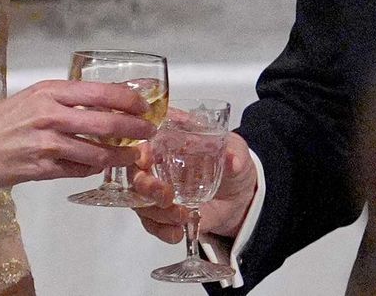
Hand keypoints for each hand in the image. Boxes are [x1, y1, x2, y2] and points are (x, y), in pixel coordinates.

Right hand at [0, 79, 156, 194]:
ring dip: (120, 155)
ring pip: (96, 152)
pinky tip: (98, 167)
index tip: (143, 105)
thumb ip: (59, 101)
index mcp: (48, 92)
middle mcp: (49, 115)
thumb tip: (95, 103)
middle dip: (134, 129)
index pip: (100, 92)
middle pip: (106, 122)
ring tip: (133, 156)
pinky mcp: (42, 170)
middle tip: (149, 133)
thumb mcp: (27, 99)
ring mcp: (46, 144)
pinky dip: (92, 169)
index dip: (127, 100)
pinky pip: (78, 170)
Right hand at [130, 131, 256, 243]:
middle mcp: (158, 166)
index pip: (145, 142)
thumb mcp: (238, 153)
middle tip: (166, 196)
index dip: (140, 150)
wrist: (240, 199)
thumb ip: (235, 154)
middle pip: (135, 174)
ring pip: (140, 202)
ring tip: (182, 216)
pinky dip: (162, 231)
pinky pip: (151, 224)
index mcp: (171, 142)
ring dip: (157, 213)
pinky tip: (177, 233)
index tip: (147, 159)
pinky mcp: (163, 214)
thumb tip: (232, 160)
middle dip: (145, 186)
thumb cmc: (233, 165)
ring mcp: (158, 192)